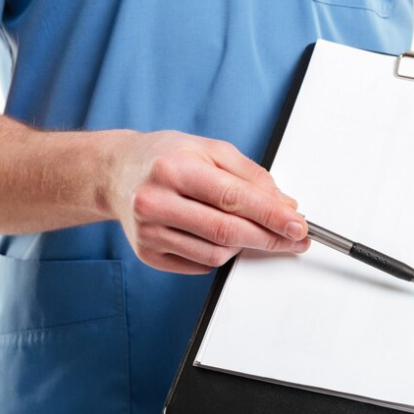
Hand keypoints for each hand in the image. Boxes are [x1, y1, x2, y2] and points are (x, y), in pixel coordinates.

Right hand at [107, 130, 310, 274]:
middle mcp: (155, 201)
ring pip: (215, 254)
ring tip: (248, 228)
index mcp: (173, 168)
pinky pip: (199, 265)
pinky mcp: (148, 254)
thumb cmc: (164, 158)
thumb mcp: (209, 149)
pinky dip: (218, 254)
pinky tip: (215, 235)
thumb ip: (250, 175)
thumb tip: (283, 205)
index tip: (297, 225)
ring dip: (243, 246)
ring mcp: (148, 232)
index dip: (271, 215)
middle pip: (226, 232)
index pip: (232, 198)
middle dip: (268, 238)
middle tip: (293, 238)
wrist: (116, 173)